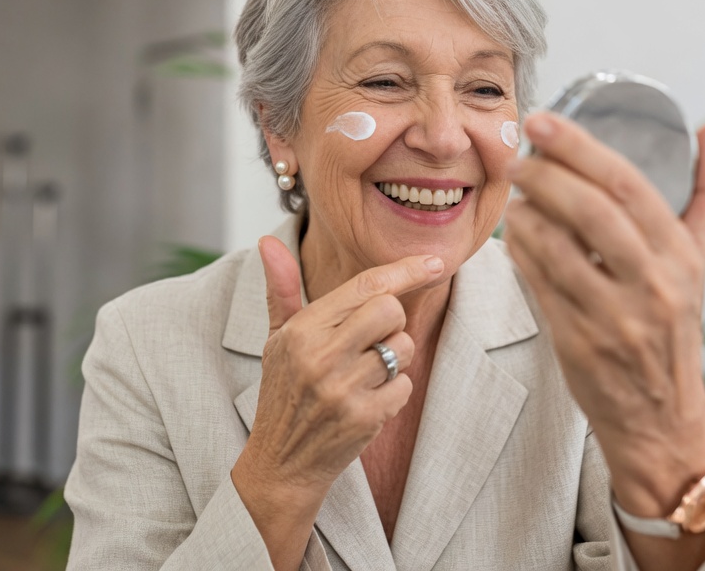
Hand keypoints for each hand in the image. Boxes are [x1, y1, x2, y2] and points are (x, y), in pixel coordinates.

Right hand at [237, 238, 441, 495]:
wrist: (282, 463)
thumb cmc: (284, 392)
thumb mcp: (276, 339)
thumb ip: (281, 288)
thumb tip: (268, 241)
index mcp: (302, 330)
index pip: (366, 286)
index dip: (406, 269)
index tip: (436, 261)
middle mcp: (321, 356)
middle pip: (391, 310)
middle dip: (392, 322)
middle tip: (371, 340)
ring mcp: (343, 389)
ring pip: (402, 348)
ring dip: (394, 359)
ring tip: (364, 374)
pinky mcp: (364, 418)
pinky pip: (405, 385)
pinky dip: (394, 391)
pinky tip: (368, 400)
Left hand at [503, 112, 704, 516]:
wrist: (661, 418)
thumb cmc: (674, 326)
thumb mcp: (697, 259)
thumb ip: (702, 191)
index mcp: (680, 257)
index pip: (630, 187)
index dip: (582, 149)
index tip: (547, 122)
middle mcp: (653, 286)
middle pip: (595, 213)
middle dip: (549, 174)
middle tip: (519, 153)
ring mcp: (615, 318)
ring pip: (560, 250)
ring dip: (528, 213)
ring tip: (515, 193)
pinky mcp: (580, 345)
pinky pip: (540, 286)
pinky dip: (522, 252)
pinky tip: (514, 233)